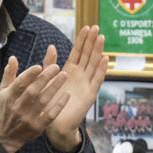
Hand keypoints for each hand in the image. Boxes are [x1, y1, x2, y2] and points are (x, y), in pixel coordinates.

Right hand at [0, 47, 68, 152]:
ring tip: (64, 75)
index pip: (19, 84)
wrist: (6, 136)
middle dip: (45, 78)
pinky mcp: (37, 127)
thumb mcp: (3, 91)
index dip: (29, 74)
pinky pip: (50, 115)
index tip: (39, 66)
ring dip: (54, 87)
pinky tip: (66, 95)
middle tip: (56, 67)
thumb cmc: (6, 109)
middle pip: (32, 91)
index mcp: (9, 97)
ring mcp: (28, 118)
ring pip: (43, 101)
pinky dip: (58, 105)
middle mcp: (18, 107)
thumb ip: (9, 74)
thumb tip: (13, 58)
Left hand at [44, 26, 107, 151]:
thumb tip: (51, 46)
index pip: (77, 52)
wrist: (55, 124)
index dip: (82, 40)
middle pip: (87, 55)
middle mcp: (80, 75)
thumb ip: (49, 64)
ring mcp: (86, 84)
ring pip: (93, 64)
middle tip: (96, 27)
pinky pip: (97, 80)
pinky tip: (105, 58)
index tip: (86, 27)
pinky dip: (101, 69)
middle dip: (91, 41)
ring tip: (101, 38)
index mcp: (69, 71)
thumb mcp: (47, 80)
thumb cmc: (50, 104)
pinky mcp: (90, 94)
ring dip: (98, 51)